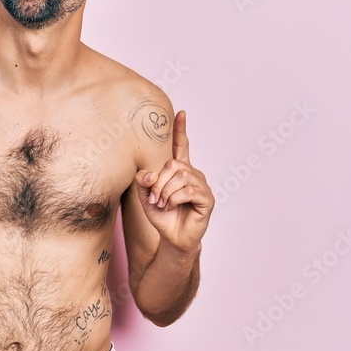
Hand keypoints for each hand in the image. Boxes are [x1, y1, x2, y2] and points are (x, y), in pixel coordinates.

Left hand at [134, 110, 213, 253]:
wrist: (172, 238)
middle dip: (159, 182)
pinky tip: (172, 206)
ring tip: (163, 204)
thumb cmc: (162, 215)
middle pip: (173, 164)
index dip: (181, 130)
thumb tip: (149, 175)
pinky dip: (175, 199)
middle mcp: (193, 175)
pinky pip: (189, 190)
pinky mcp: (207, 199)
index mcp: (179, 171)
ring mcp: (202, 186)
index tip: (181, 113)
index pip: (182, 146)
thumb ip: (143, 183)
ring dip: (166, 192)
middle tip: (155, 198)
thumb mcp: (146, 197)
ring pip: (181, 177)